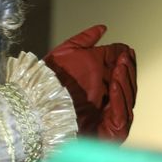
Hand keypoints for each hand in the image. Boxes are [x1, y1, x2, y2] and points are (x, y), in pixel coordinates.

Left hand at [44, 25, 136, 141]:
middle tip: (125, 56)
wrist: (33, 104)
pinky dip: (119, 100)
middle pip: (127, 88)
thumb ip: (86, 40)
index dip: (125, 63)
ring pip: (127, 100)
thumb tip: (103, 28)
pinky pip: (120, 117)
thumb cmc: (47, 82)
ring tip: (121, 65)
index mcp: (102, 88)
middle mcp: (108, 104)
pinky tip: (114, 84)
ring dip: (125, 81)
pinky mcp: (109, 133)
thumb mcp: (67, 53)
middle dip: (127, 71)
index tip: (126, 50)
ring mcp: (110, 120)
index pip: (122, 76)